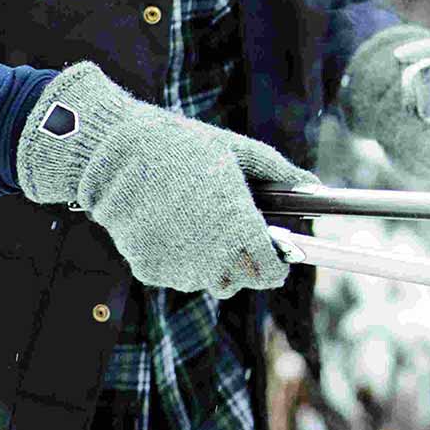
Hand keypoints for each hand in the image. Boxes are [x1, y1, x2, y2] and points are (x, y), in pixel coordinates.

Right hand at [15, 62, 308, 297]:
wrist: (115, 156)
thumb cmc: (182, 147)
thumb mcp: (237, 151)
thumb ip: (279, 172)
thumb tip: (314, 185)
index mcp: (240, 227)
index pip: (270, 271)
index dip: (276, 265)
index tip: (275, 256)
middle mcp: (213, 255)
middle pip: (241, 281)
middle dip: (245, 265)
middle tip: (236, 237)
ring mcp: (180, 267)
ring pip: (209, 282)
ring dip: (212, 264)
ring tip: (200, 226)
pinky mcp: (151, 271)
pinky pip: (176, 276)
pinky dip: (179, 261)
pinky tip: (171, 228)